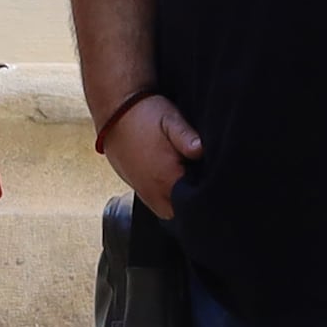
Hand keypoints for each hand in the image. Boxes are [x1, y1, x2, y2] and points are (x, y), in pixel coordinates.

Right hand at [99, 93, 201, 218]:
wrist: (112, 112)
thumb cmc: (143, 114)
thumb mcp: (170, 119)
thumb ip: (187, 137)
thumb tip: (202, 150)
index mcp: (166, 178)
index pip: (193, 205)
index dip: (206, 198)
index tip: (213, 186)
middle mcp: (153, 191)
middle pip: (181, 214)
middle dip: (192, 205)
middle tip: (202, 184)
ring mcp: (142, 191)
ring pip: (167, 212)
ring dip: (178, 202)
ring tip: (187, 182)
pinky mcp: (136, 187)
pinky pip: (155, 204)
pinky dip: (166, 198)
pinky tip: (172, 180)